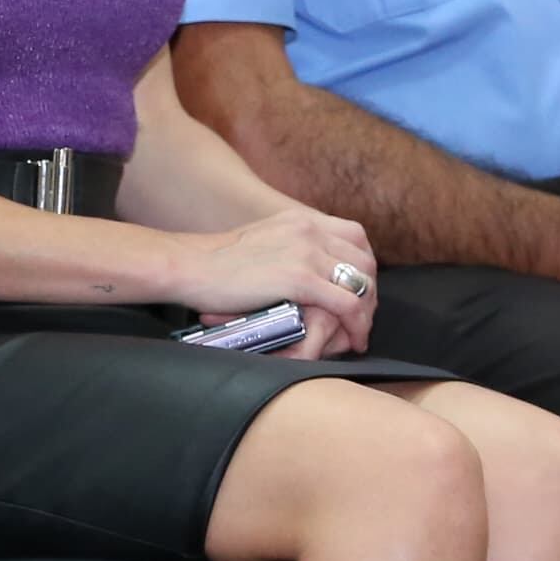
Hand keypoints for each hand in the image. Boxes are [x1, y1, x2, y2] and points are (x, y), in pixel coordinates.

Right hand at [163, 205, 379, 359]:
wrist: (189, 265)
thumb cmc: (215, 262)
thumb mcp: (261, 241)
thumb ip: (287, 248)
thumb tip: (302, 271)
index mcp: (301, 219)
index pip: (356, 236)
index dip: (364, 267)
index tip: (358, 291)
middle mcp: (309, 230)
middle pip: (365, 261)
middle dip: (370, 293)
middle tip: (362, 318)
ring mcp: (307, 253)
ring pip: (362, 283)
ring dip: (366, 312)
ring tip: (357, 333)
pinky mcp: (300, 279)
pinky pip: (347, 304)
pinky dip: (356, 325)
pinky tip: (352, 340)